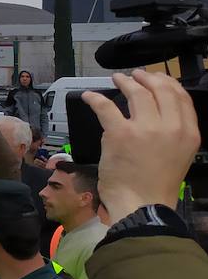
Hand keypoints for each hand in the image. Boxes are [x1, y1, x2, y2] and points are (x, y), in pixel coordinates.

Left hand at [83, 70, 199, 220]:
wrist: (142, 203)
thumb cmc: (157, 183)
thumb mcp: (179, 154)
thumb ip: (174, 132)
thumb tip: (159, 113)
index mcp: (188, 133)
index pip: (181, 97)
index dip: (167, 83)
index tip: (155, 78)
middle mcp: (170, 127)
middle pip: (160, 90)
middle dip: (146, 78)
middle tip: (135, 75)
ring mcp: (145, 129)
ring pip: (136, 93)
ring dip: (125, 82)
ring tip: (118, 79)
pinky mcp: (119, 133)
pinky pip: (105, 107)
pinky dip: (95, 98)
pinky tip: (89, 96)